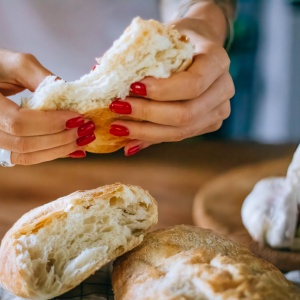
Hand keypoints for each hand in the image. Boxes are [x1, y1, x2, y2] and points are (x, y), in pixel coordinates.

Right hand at [0, 50, 94, 164]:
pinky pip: (28, 157)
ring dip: (60, 150)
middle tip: (86, 129)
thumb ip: (43, 79)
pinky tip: (73, 150)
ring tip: (84, 140)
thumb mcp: (18, 64)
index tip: (77, 117)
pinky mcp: (5, 146)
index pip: (18, 123)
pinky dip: (52, 154)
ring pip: (26, 156)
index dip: (51, 123)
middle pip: (25, 144)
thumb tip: (72, 96)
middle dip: (61, 138)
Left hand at [108, 2, 234, 155]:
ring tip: (118, 128)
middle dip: (148, 115)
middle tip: (117, 110)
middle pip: (186, 113)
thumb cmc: (178, 40)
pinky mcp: (208, 124)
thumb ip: (140, 57)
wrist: (199, 47)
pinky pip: (178, 136)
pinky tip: (131, 141)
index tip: (131, 88)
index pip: (192, 84)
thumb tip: (99, 71)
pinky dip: (152, 138)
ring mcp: (219, 110)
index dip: (162, 91)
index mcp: (217, 61)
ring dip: (146, 132)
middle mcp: (224, 89)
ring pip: (182, 131)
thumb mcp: (163, 38)